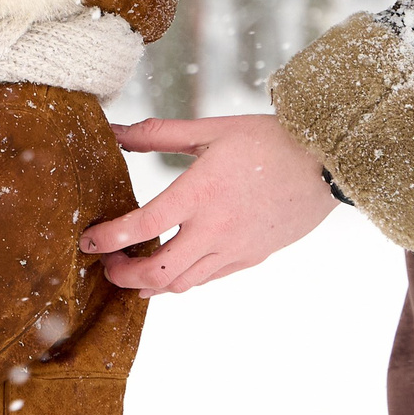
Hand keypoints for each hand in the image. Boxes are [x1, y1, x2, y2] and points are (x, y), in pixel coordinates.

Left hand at [79, 114, 338, 293]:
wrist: (326, 162)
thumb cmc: (267, 140)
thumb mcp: (210, 130)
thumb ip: (157, 134)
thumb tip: (114, 130)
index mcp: (200, 192)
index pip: (142, 227)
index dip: (108, 240)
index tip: (87, 241)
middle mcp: (216, 228)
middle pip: (158, 272)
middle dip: (123, 275)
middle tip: (106, 265)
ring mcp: (235, 248)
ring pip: (182, 284)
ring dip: (150, 284)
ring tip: (132, 271)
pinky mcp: (252, 257)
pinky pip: (208, 279)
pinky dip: (182, 280)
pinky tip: (170, 269)